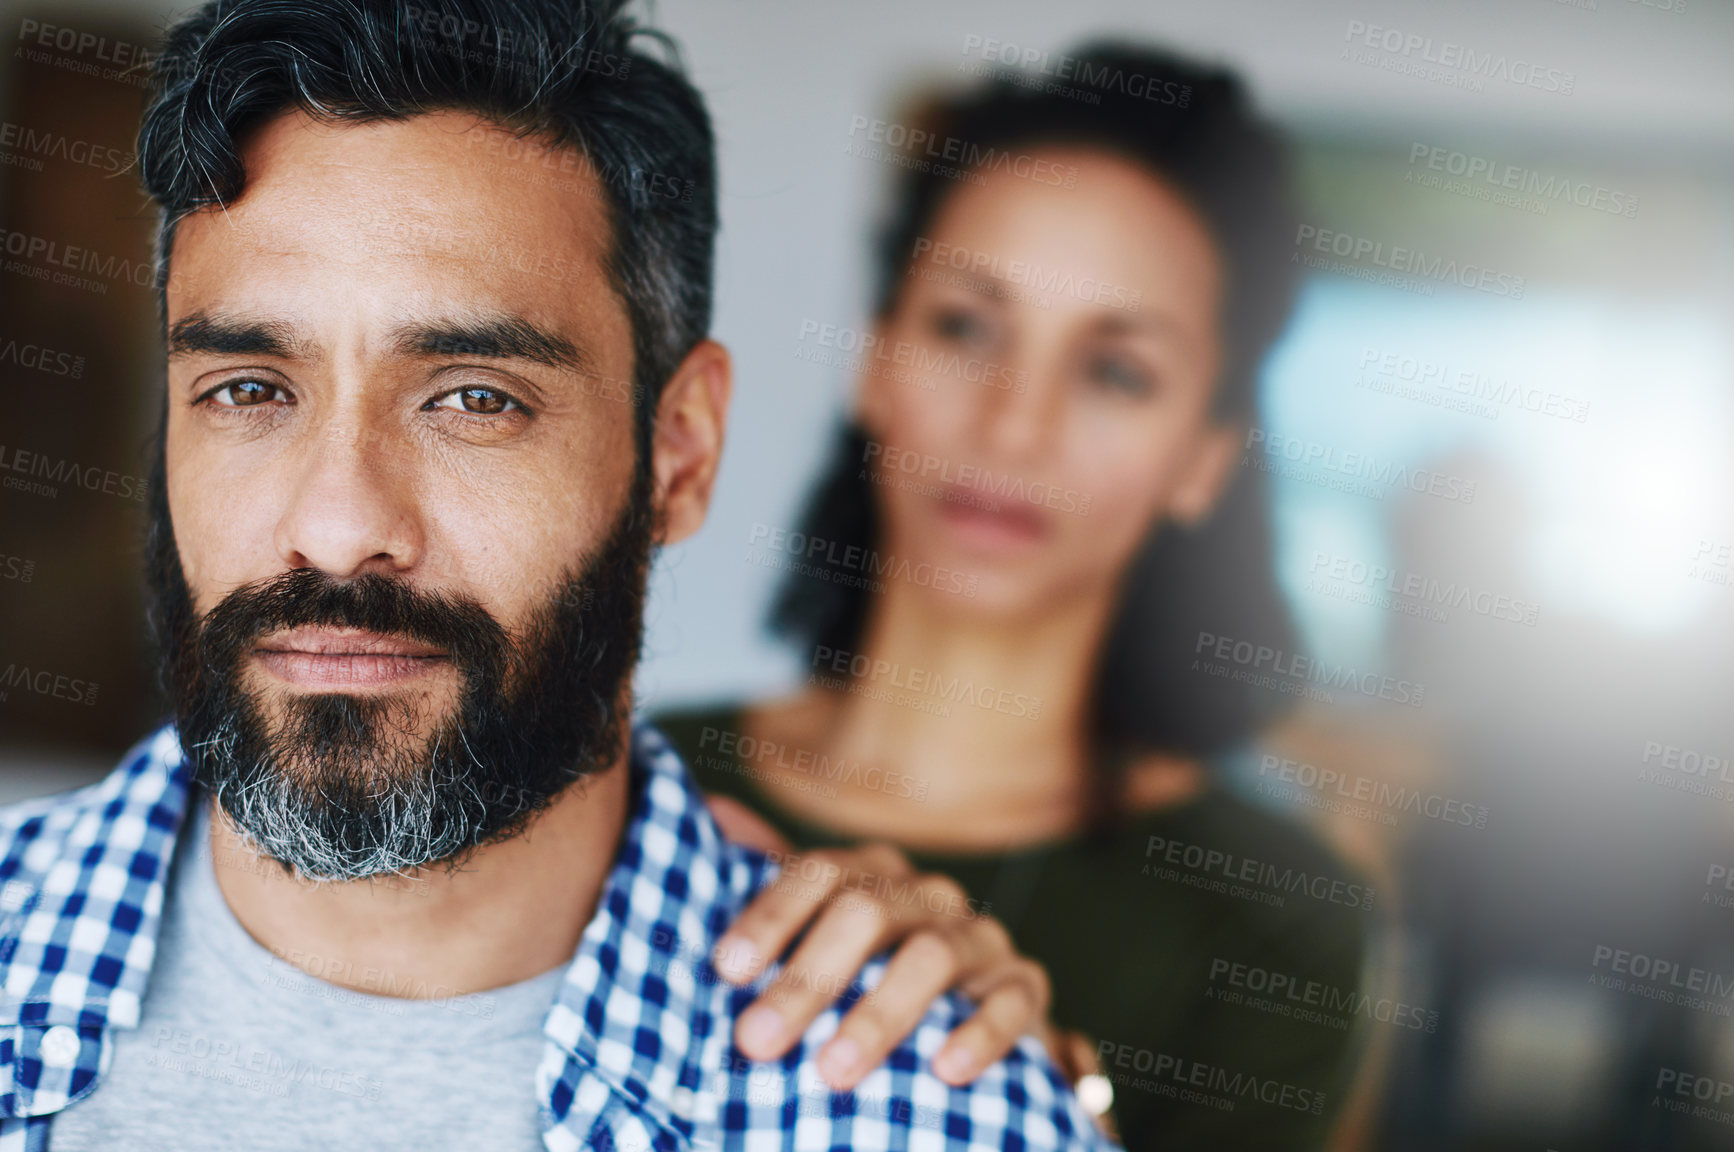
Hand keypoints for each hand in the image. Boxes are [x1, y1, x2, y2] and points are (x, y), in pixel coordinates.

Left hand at [705, 795, 1051, 1091]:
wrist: (971, 1014)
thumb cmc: (873, 974)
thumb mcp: (819, 931)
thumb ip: (768, 882)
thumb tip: (710, 811)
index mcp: (872, 875)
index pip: (817, 873)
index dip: (770, 917)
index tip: (725, 971)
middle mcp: (925, 894)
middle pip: (865, 914)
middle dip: (807, 980)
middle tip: (757, 1041)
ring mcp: (979, 936)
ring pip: (932, 956)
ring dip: (879, 1014)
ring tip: (832, 1071)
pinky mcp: (1024, 984)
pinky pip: (1011, 999)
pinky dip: (979, 1033)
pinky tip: (945, 1070)